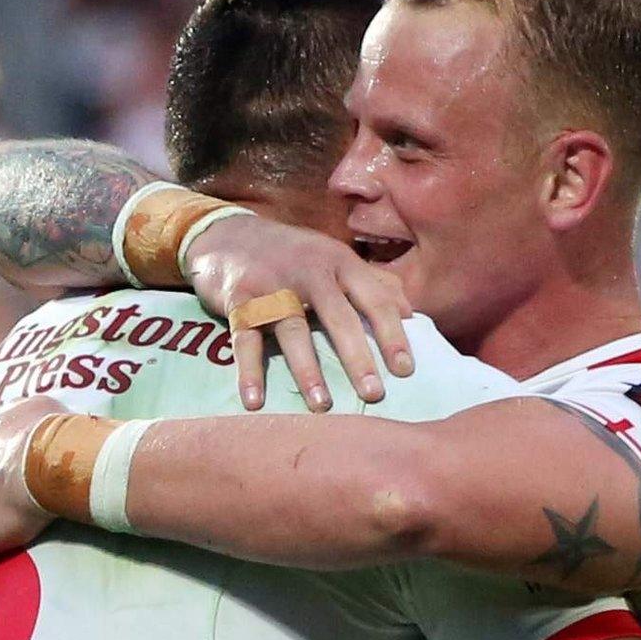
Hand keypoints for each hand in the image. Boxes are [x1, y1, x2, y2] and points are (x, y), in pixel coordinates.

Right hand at [181, 213, 413, 409]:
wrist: (228, 234)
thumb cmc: (293, 255)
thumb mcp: (336, 258)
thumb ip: (375, 282)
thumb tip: (411, 315)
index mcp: (340, 263)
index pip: (374, 300)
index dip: (392, 335)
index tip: (405, 371)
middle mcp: (310, 271)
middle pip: (338, 317)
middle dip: (357, 357)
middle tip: (373, 394)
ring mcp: (272, 286)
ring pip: (292, 330)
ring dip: (307, 370)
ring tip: (321, 405)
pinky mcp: (238, 299)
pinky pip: (244, 339)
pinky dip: (248, 371)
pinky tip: (254, 401)